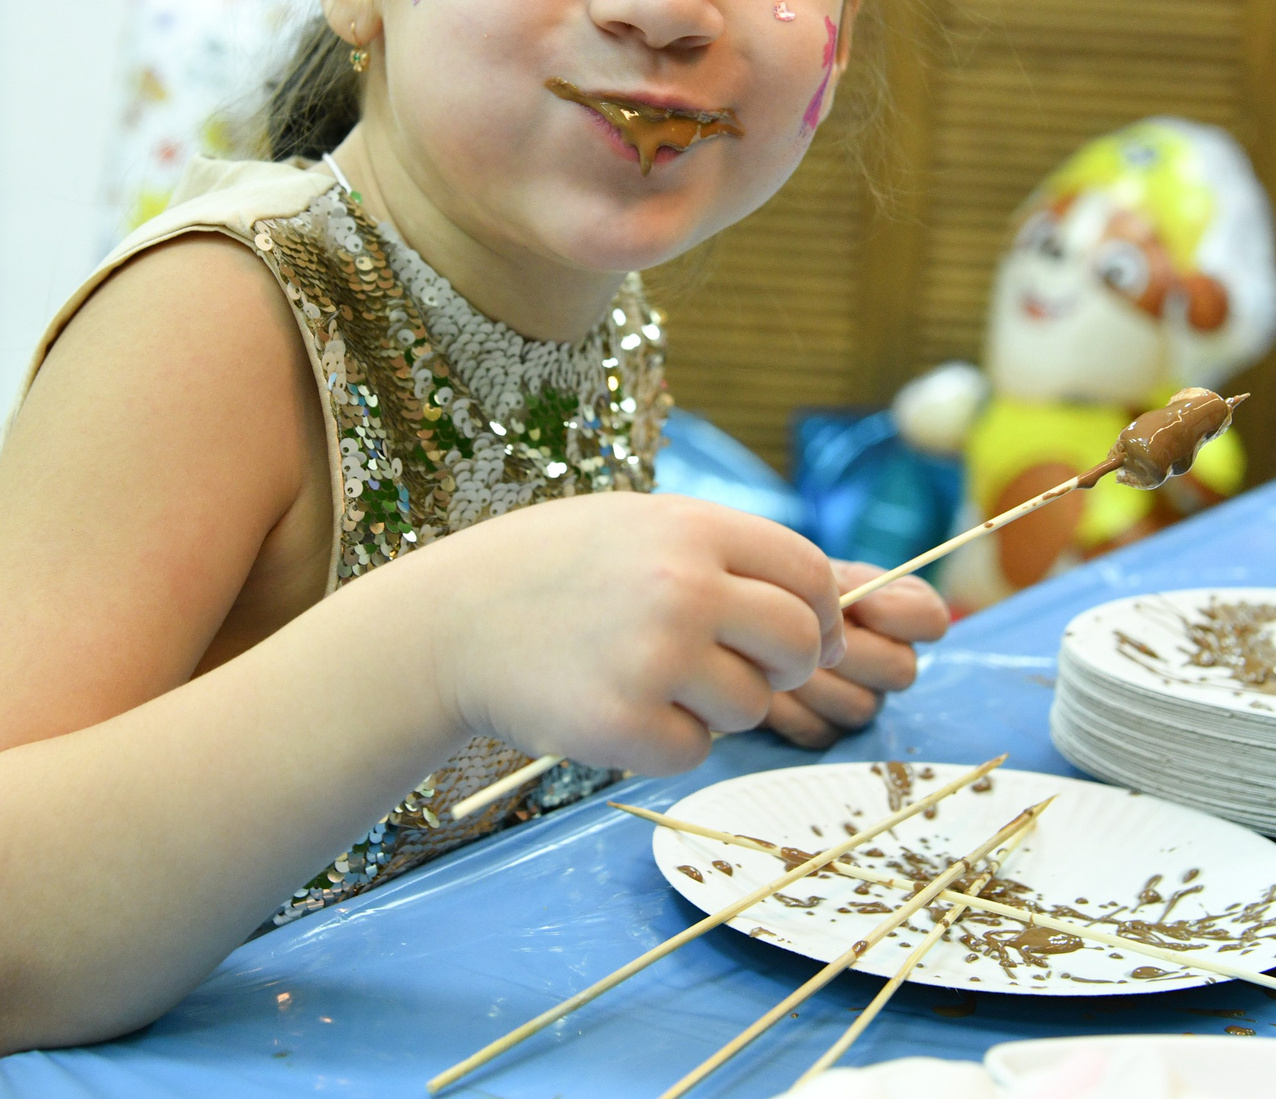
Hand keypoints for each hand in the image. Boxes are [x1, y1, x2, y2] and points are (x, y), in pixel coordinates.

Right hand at [422, 494, 844, 775]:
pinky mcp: (625, 723)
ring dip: (718, 707)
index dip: (825, 613)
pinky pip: (695, 750)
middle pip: (800, 644)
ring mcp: (655, 657)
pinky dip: (667, 742)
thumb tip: (818, 603)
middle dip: (789, 668)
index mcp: (692, 527)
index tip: (817, 639)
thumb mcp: (637, 525)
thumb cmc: (551, 570)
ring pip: (752, 706)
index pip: (809, 573)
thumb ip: (720, 553)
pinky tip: (617, 708)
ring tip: (651, 680)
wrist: (451, 620)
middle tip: (749, 672)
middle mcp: (683, 587)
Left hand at [764, 560, 946, 748]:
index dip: (900, 615)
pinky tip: (766, 687)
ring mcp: (862, 699)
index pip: (930, 618)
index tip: (859, 604)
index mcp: (895, 611)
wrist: (735, 627)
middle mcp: (890, 659)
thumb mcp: (801, 572)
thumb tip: (853, 604)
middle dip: (848, 651)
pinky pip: (820, 731)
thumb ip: (834, 583)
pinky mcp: (827, 732)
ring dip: (811, 680)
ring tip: (775, 657)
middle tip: (806, 636)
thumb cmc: (772, 590)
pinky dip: (787, 709)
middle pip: (901, 670)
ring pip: (860, 705)